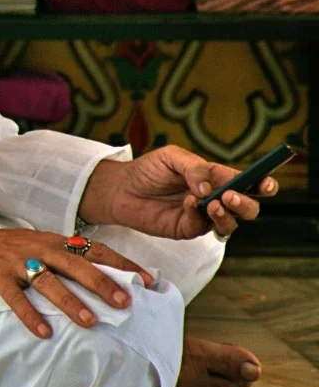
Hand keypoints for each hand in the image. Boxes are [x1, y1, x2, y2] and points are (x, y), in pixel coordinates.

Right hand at [0, 224, 152, 340]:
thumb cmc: (0, 251)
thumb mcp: (34, 247)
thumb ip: (63, 259)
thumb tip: (101, 279)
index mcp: (52, 241)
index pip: (94, 249)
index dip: (122, 264)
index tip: (149, 281)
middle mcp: (37, 248)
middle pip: (75, 264)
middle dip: (102, 283)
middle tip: (125, 303)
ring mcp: (14, 261)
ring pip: (48, 281)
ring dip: (70, 302)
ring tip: (90, 322)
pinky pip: (14, 297)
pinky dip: (29, 315)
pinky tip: (44, 333)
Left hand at [79, 146, 274, 241]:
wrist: (120, 188)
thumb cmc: (149, 169)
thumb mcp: (172, 157)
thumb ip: (195, 168)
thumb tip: (210, 188)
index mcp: (219, 177)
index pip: (250, 183)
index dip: (264, 184)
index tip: (266, 184)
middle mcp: (216, 198)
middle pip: (248, 208)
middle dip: (246, 204)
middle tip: (229, 196)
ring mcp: (203, 217)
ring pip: (230, 224)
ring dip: (226, 215)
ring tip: (211, 203)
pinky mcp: (187, 229)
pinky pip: (202, 228)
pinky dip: (198, 216)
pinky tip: (187, 204)